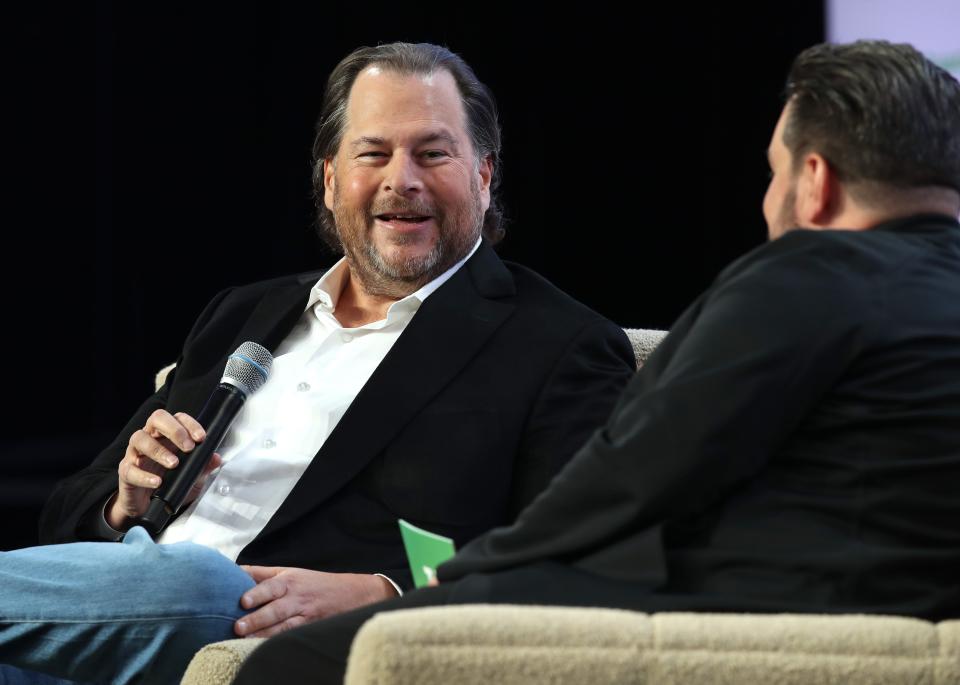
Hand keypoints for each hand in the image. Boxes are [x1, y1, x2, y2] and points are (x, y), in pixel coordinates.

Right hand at [107, 409, 220, 529]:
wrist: (150, 507)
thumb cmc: (170, 483)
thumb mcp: (193, 477)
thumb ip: (203, 467)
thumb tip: (216, 458)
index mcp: (167, 435)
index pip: (177, 418)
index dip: (190, 424)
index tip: (201, 438)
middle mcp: (150, 438)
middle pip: (156, 419)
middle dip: (174, 430)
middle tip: (188, 448)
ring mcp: (135, 454)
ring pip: (139, 439)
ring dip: (159, 450)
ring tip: (174, 464)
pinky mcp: (125, 472)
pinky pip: (130, 469)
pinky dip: (144, 475)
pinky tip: (157, 482)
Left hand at [234, 566, 398, 637]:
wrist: (351, 594)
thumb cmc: (313, 583)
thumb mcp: (289, 572)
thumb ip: (261, 574)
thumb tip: (233, 570)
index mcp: (289, 581)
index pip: (271, 586)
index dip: (258, 593)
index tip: (243, 601)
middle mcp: (296, 598)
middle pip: (275, 609)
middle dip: (257, 618)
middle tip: (238, 626)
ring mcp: (304, 616)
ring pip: (283, 626)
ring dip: (264, 633)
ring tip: (245, 639)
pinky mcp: (310, 629)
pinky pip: (293, 636)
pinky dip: (279, 641)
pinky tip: (264, 646)